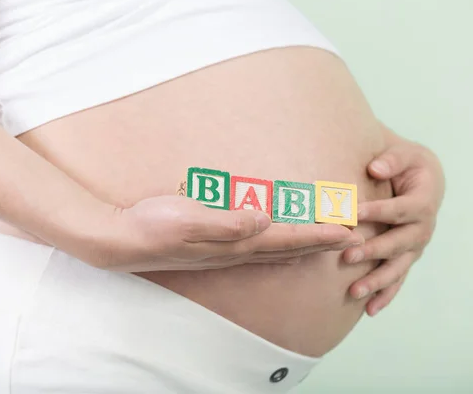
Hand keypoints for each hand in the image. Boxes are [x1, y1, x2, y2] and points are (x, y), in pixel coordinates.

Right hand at [97, 195, 364, 271]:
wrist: (120, 240)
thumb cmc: (151, 226)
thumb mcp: (186, 219)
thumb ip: (226, 222)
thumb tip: (265, 220)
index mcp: (232, 244)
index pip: (285, 240)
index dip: (318, 235)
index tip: (349, 229)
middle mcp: (233, 251)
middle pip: (287, 248)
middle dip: (320, 242)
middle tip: (352, 236)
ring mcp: (223, 252)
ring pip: (274, 249)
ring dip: (302, 244)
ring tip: (325, 239)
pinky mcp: (213, 246)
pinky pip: (257, 246)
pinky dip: (278, 244)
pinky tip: (279, 242)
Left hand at [342, 140, 444, 315]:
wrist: (421, 180)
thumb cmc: (408, 165)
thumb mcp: (404, 154)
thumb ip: (391, 159)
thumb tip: (375, 168)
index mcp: (423, 202)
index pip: (400, 209)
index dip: (379, 211)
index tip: (354, 213)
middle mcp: (422, 229)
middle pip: (398, 243)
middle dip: (373, 251)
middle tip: (346, 257)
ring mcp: (414, 247)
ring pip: (397, 267)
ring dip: (376, 281)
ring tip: (354, 292)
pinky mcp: (406, 258)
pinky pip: (397, 279)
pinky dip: (385, 295)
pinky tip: (369, 309)